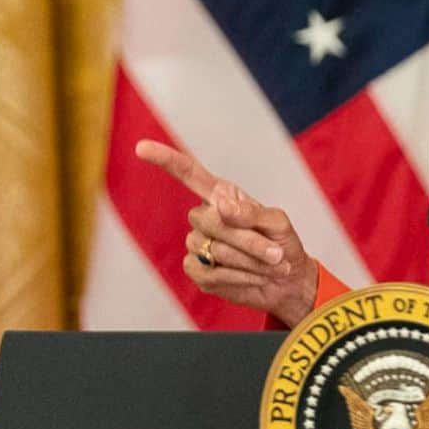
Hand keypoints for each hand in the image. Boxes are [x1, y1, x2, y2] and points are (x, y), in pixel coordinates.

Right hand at [135, 139, 318, 326]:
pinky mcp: (197, 270)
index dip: (166, 160)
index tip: (141, 148)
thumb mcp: (277, 223)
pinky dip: (240, 278)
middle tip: (276, 253)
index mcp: (221, 195)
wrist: (287, 280)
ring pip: (214, 250)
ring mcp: (197, 244)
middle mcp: (204, 217)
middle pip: (210, 221)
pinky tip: (255, 277)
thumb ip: (251, 214)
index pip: (189, 174)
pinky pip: (212, 273)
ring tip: (272, 265)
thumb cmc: (282, 244)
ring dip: (250, 261)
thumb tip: (220, 204)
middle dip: (248, 240)